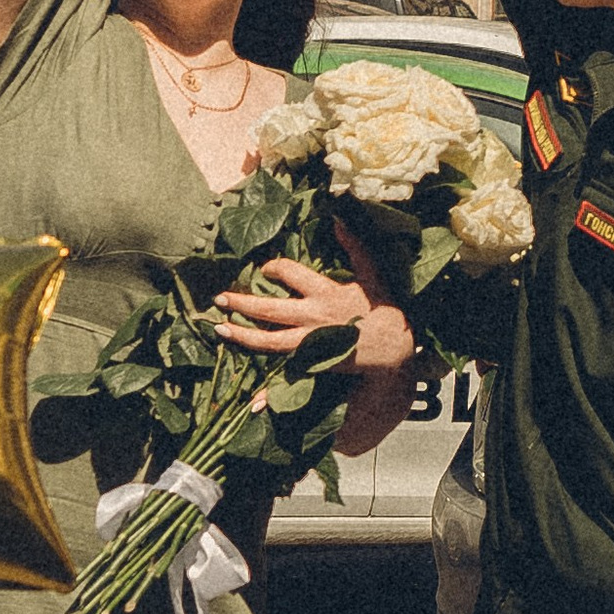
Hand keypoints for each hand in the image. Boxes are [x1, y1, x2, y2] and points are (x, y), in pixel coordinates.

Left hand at [214, 250, 414, 378]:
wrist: (394, 352)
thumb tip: (338, 219)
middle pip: (270, 310)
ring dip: (242, 335)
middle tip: (219, 298)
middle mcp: (314, 318)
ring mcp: (312, 343)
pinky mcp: (314, 363)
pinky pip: (287, 374)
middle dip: (242, 302)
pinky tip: (250, 394)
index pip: (290, 274)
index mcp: (326, 294)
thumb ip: (355, 247)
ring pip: (270, 342)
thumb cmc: (383, 311)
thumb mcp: (372, 275)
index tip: (265, 269)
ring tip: (221, 328)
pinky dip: (269, 390)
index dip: (273, 268)